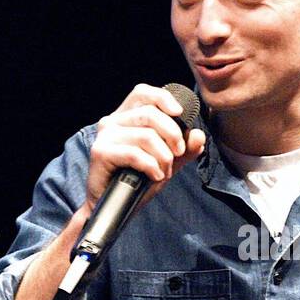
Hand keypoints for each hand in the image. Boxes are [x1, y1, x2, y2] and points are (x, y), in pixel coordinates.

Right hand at [82, 83, 206, 217]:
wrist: (116, 207)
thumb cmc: (137, 181)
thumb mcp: (166, 162)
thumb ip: (184, 150)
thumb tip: (199, 135)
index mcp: (126, 116)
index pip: (144, 93)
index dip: (163, 98)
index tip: (180, 113)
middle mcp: (112, 121)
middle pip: (150, 113)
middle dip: (172, 134)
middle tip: (178, 153)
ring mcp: (105, 136)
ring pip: (146, 135)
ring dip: (163, 157)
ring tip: (164, 171)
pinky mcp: (101, 152)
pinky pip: (135, 153)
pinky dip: (151, 166)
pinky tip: (155, 176)